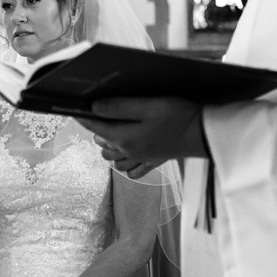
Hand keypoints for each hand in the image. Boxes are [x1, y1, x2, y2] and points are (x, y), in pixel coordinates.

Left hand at [78, 96, 207, 176]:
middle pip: (102, 144)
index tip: (73, 107)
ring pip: (114, 160)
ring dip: (108, 147)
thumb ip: (119, 107)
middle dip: (96, 129)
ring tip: (111, 130)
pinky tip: (127, 153)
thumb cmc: (177, 115)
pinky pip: (132, 171)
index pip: (95, 128)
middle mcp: (129, 152)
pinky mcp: (154, 160)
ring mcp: (142, 158)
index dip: (83, 117)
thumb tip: (93, 107)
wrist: (204, 132)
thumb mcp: (147, 106)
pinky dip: (125, 165)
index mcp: (125, 138)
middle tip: (97, 112)